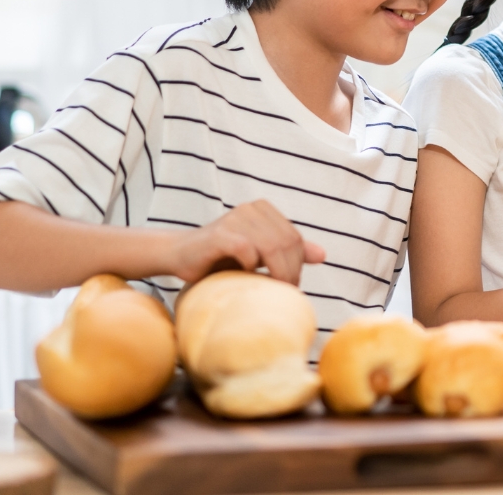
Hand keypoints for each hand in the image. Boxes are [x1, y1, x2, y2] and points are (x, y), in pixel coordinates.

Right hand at [166, 200, 325, 284]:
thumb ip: (287, 251)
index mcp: (265, 210)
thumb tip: (322, 255)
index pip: (295, 238)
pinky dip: (250, 266)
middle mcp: (252, 209)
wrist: (180, 255)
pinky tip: (244, 276)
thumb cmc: (222, 257)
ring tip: (270, 290)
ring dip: (275, 272)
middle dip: (289, 271)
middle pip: (286, 242)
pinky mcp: (219, 233)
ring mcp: (235, 218)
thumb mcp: (259, 253)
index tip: (291, 286)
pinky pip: (246, 249)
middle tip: (284, 293)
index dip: (297, 265)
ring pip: (271, 246)